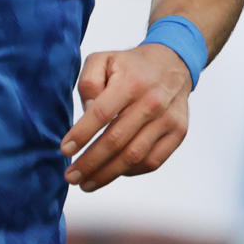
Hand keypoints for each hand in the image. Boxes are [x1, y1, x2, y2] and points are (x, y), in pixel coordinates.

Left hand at [59, 43, 191, 192]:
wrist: (173, 64)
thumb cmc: (131, 66)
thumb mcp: (103, 60)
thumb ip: (89, 83)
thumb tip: (87, 114)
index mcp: (130, 82)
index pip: (102, 113)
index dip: (82, 134)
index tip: (65, 150)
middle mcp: (152, 102)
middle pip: (116, 141)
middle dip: (90, 163)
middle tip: (71, 177)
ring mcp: (167, 119)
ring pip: (134, 156)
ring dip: (107, 174)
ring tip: (86, 183)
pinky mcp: (178, 133)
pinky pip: (152, 161)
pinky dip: (130, 172)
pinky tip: (112, 173)